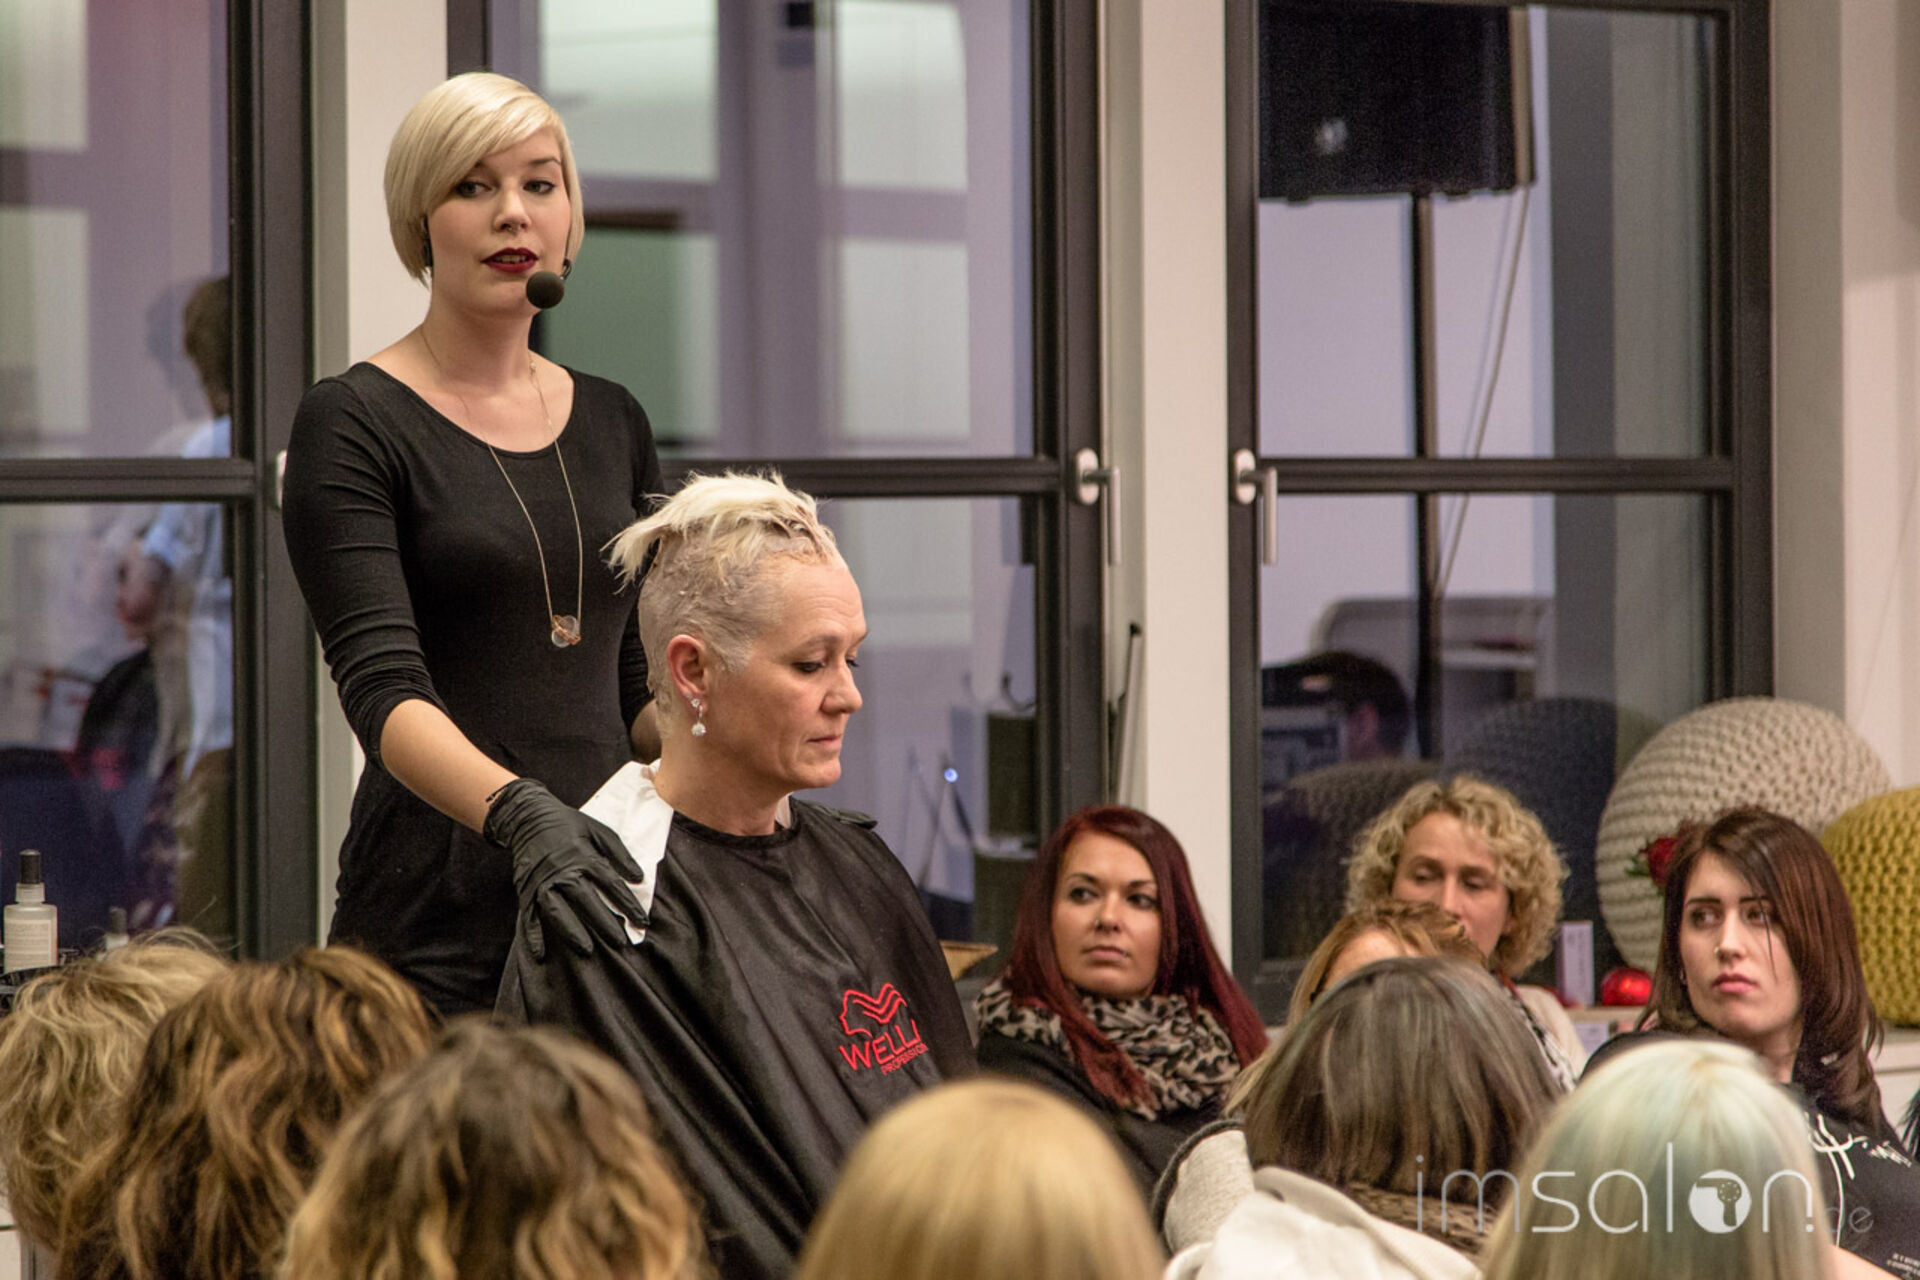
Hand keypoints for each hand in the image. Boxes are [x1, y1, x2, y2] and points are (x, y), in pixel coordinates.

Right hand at [483, 778, 645, 959]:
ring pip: (558, 911)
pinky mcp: (526, 889)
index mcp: (584, 856)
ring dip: (571, 931)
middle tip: (620, 943)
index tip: (643, 921)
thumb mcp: (598, 831)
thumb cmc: (568, 824)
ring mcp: (543, 882)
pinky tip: (540, 953)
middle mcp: (564, 872)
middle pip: (586, 901)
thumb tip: (639, 877)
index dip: (629, 904)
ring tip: (587, 950)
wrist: (527, 817)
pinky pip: (528, 915)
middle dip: (604, 923)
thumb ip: (619, 854)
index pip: (611, 885)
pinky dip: (532, 935)